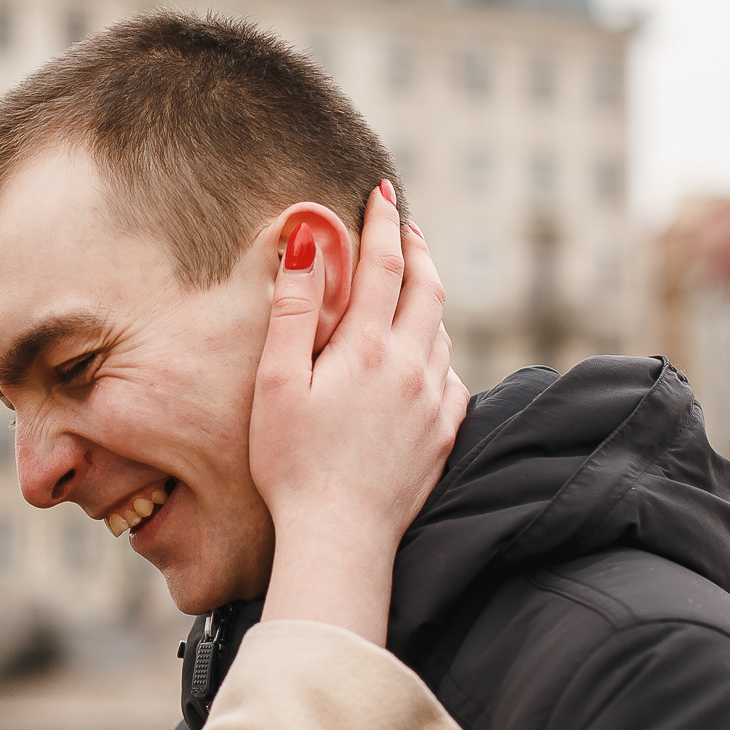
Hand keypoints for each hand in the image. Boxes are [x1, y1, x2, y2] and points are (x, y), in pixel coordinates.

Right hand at [250, 181, 467, 644]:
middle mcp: (412, 368)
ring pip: (442, 332)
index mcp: (369, 348)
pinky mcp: (443, 436)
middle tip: (405, 228)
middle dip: (417, 251)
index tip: (381, 192)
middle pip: (428, 289)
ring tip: (412, 286)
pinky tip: (425, 358)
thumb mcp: (277, 382)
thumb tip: (309, 242)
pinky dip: (439, 353)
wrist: (340, 537)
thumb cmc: (292, 463)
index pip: (384, 265)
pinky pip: (451, 378)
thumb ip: (295, 310)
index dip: (382, 222)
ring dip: (429, 299)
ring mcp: (434, 403)